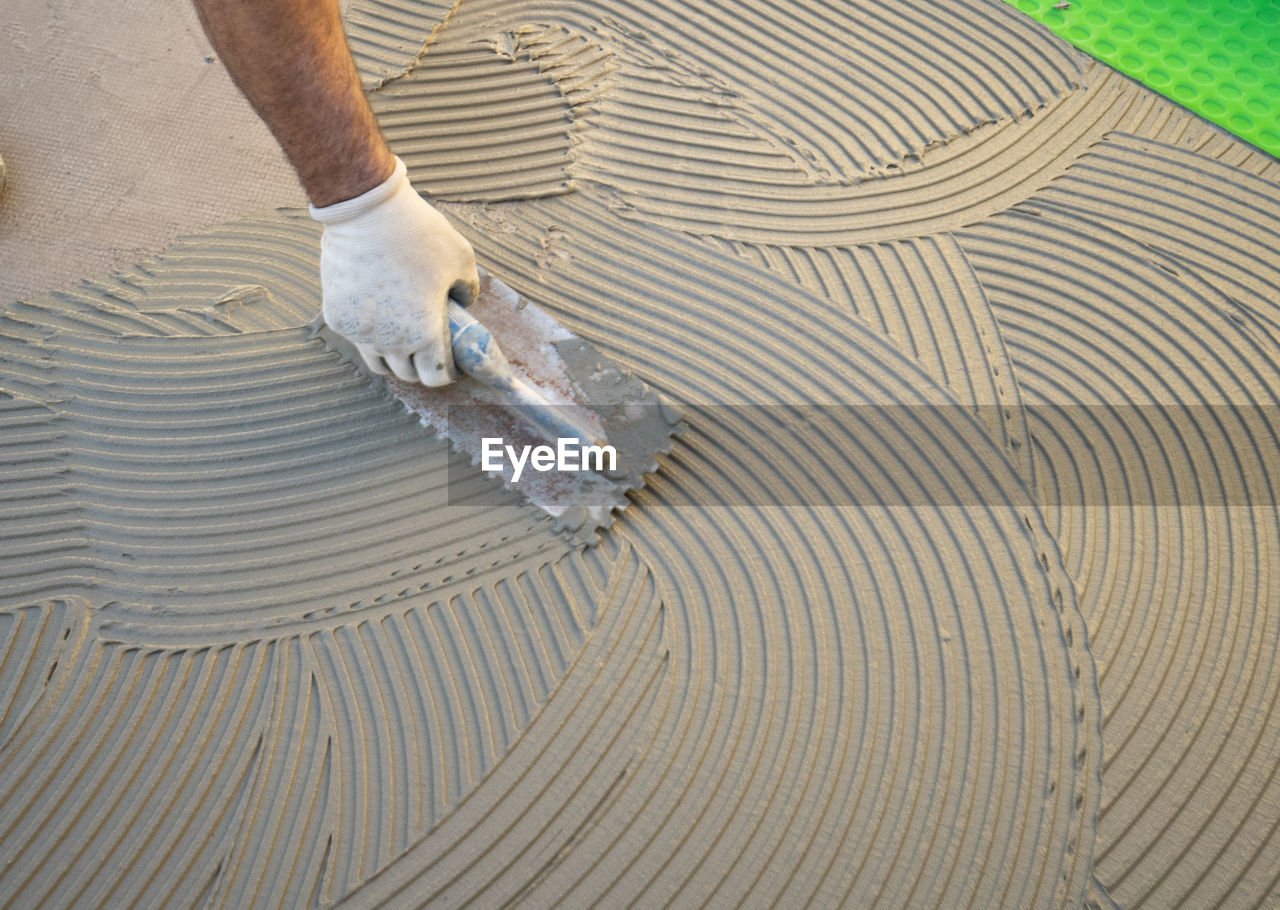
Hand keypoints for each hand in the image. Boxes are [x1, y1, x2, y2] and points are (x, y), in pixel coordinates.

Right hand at [310, 156, 478, 385]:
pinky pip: (357, 338)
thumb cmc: (419, 233)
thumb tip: (463, 304)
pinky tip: (377, 312)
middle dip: (420, 364)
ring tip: (402, 335)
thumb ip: (468, 290)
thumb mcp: (462, 258)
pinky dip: (368, 333)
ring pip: (378, 362)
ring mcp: (361, 332)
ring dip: (393, 355)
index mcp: (425, 334)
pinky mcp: (338, 318)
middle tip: (427, 344)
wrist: (366, 211)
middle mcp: (391, 341)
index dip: (446, 371)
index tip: (449, 360)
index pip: (436, 377)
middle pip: (407, 374)